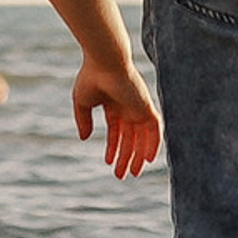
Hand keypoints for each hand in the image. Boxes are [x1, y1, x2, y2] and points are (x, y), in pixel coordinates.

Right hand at [72, 52, 162, 177]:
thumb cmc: (92, 77)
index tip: (108, 162)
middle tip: (120, 175)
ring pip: (142, 136)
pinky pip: (155, 129)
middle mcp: (128, 106)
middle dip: (125, 157)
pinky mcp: (147, 105)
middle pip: (129, 137)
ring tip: (133, 173)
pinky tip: (147, 160)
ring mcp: (138, 106)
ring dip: (138, 155)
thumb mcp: (82, 102)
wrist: (105, 61)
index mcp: (114, 103)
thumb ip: (83, 120)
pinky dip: (153, 144)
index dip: (113, 147)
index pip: (116, 130)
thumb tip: (84, 138)